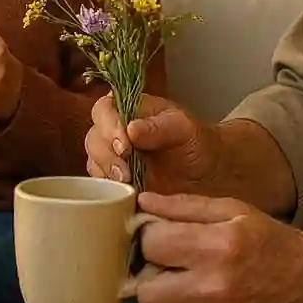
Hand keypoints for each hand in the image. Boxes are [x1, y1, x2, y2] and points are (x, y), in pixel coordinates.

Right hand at [86, 93, 219, 194]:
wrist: (208, 172)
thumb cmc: (196, 142)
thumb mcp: (184, 129)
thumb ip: (159, 127)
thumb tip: (131, 129)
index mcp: (129, 109)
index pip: (105, 109)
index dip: (109, 126)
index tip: (124, 145)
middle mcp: (115, 131)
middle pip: (94, 137)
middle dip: (106, 155)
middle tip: (125, 171)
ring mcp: (113, 157)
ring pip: (94, 161)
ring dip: (106, 173)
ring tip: (127, 183)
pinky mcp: (115, 181)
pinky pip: (101, 184)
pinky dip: (107, 190)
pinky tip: (124, 194)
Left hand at [133, 192, 302, 302]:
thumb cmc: (269, 240)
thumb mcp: (232, 210)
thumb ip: (184, 206)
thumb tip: (142, 203)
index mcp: (216, 248)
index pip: (151, 245)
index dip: (150, 237)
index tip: (161, 234)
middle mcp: (212, 290)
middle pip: (145, 290)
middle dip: (150, 273)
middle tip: (168, 263)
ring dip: (165, 295)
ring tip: (186, 280)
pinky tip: (202, 298)